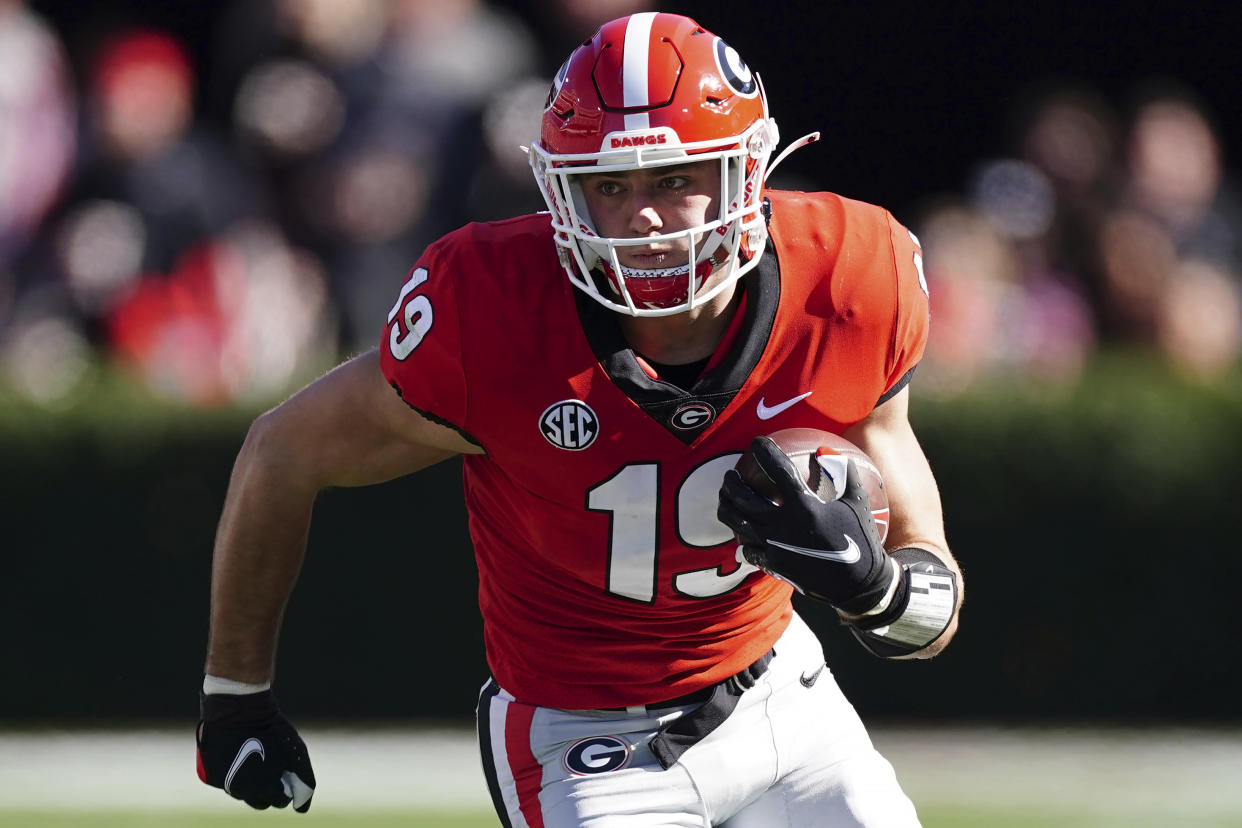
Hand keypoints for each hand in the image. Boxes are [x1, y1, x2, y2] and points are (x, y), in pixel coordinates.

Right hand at [196, 690, 315, 812]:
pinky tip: (239, 757)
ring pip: (242, 793)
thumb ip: (303, 779)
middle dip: (269, 790)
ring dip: (251, 783)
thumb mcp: (296, 751)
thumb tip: (302, 808)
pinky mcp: (210, 775)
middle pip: (260, 802)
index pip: (280, 801)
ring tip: (256, 761)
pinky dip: (234, 775)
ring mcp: (224, 784)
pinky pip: (226, 783)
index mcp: (264, 788)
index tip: (287, 775)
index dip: (287, 789)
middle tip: (273, 770)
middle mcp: (242, 791)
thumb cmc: (271, 728)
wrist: (238, 709)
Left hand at [718, 436, 894, 613]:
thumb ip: (844, 473)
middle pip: (744, 497)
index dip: (765, 451)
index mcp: (804, 505)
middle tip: (730, 475)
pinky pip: (748, 549)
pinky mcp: (774, 564)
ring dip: (727, 506)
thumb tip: (827, 450)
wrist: (859, 584)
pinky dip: (743, 539)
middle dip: (732, 483)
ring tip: (725, 498)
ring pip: (737, 522)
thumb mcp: (857, 502)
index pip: (778, 469)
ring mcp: (775, 545)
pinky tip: (742, 533)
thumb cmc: (861, 539)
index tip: (757, 442)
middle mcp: (783, 524)